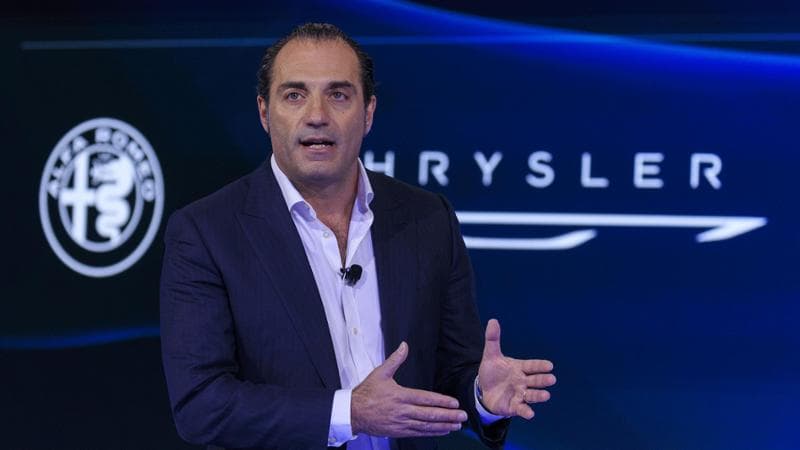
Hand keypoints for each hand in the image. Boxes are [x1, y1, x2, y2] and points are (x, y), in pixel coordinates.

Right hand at [351, 342, 467, 437]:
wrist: (353, 412)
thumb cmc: (366, 393)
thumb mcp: (380, 373)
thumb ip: (395, 359)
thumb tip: (404, 345)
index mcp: (400, 395)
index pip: (425, 399)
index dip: (441, 401)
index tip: (454, 403)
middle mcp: (403, 411)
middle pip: (429, 414)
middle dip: (448, 415)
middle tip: (462, 416)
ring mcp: (401, 423)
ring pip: (426, 426)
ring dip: (443, 426)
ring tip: (456, 425)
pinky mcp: (398, 431)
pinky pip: (418, 433)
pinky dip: (431, 432)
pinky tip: (442, 431)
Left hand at [477, 319, 555, 418]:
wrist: (484, 390)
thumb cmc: (492, 372)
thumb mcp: (491, 355)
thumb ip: (493, 339)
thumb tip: (493, 320)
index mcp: (520, 368)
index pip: (532, 366)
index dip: (540, 366)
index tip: (550, 365)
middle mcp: (522, 381)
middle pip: (535, 380)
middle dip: (543, 380)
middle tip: (552, 379)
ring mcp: (519, 394)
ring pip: (531, 395)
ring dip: (538, 395)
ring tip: (546, 395)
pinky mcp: (514, 406)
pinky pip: (521, 408)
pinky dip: (526, 411)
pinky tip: (530, 414)